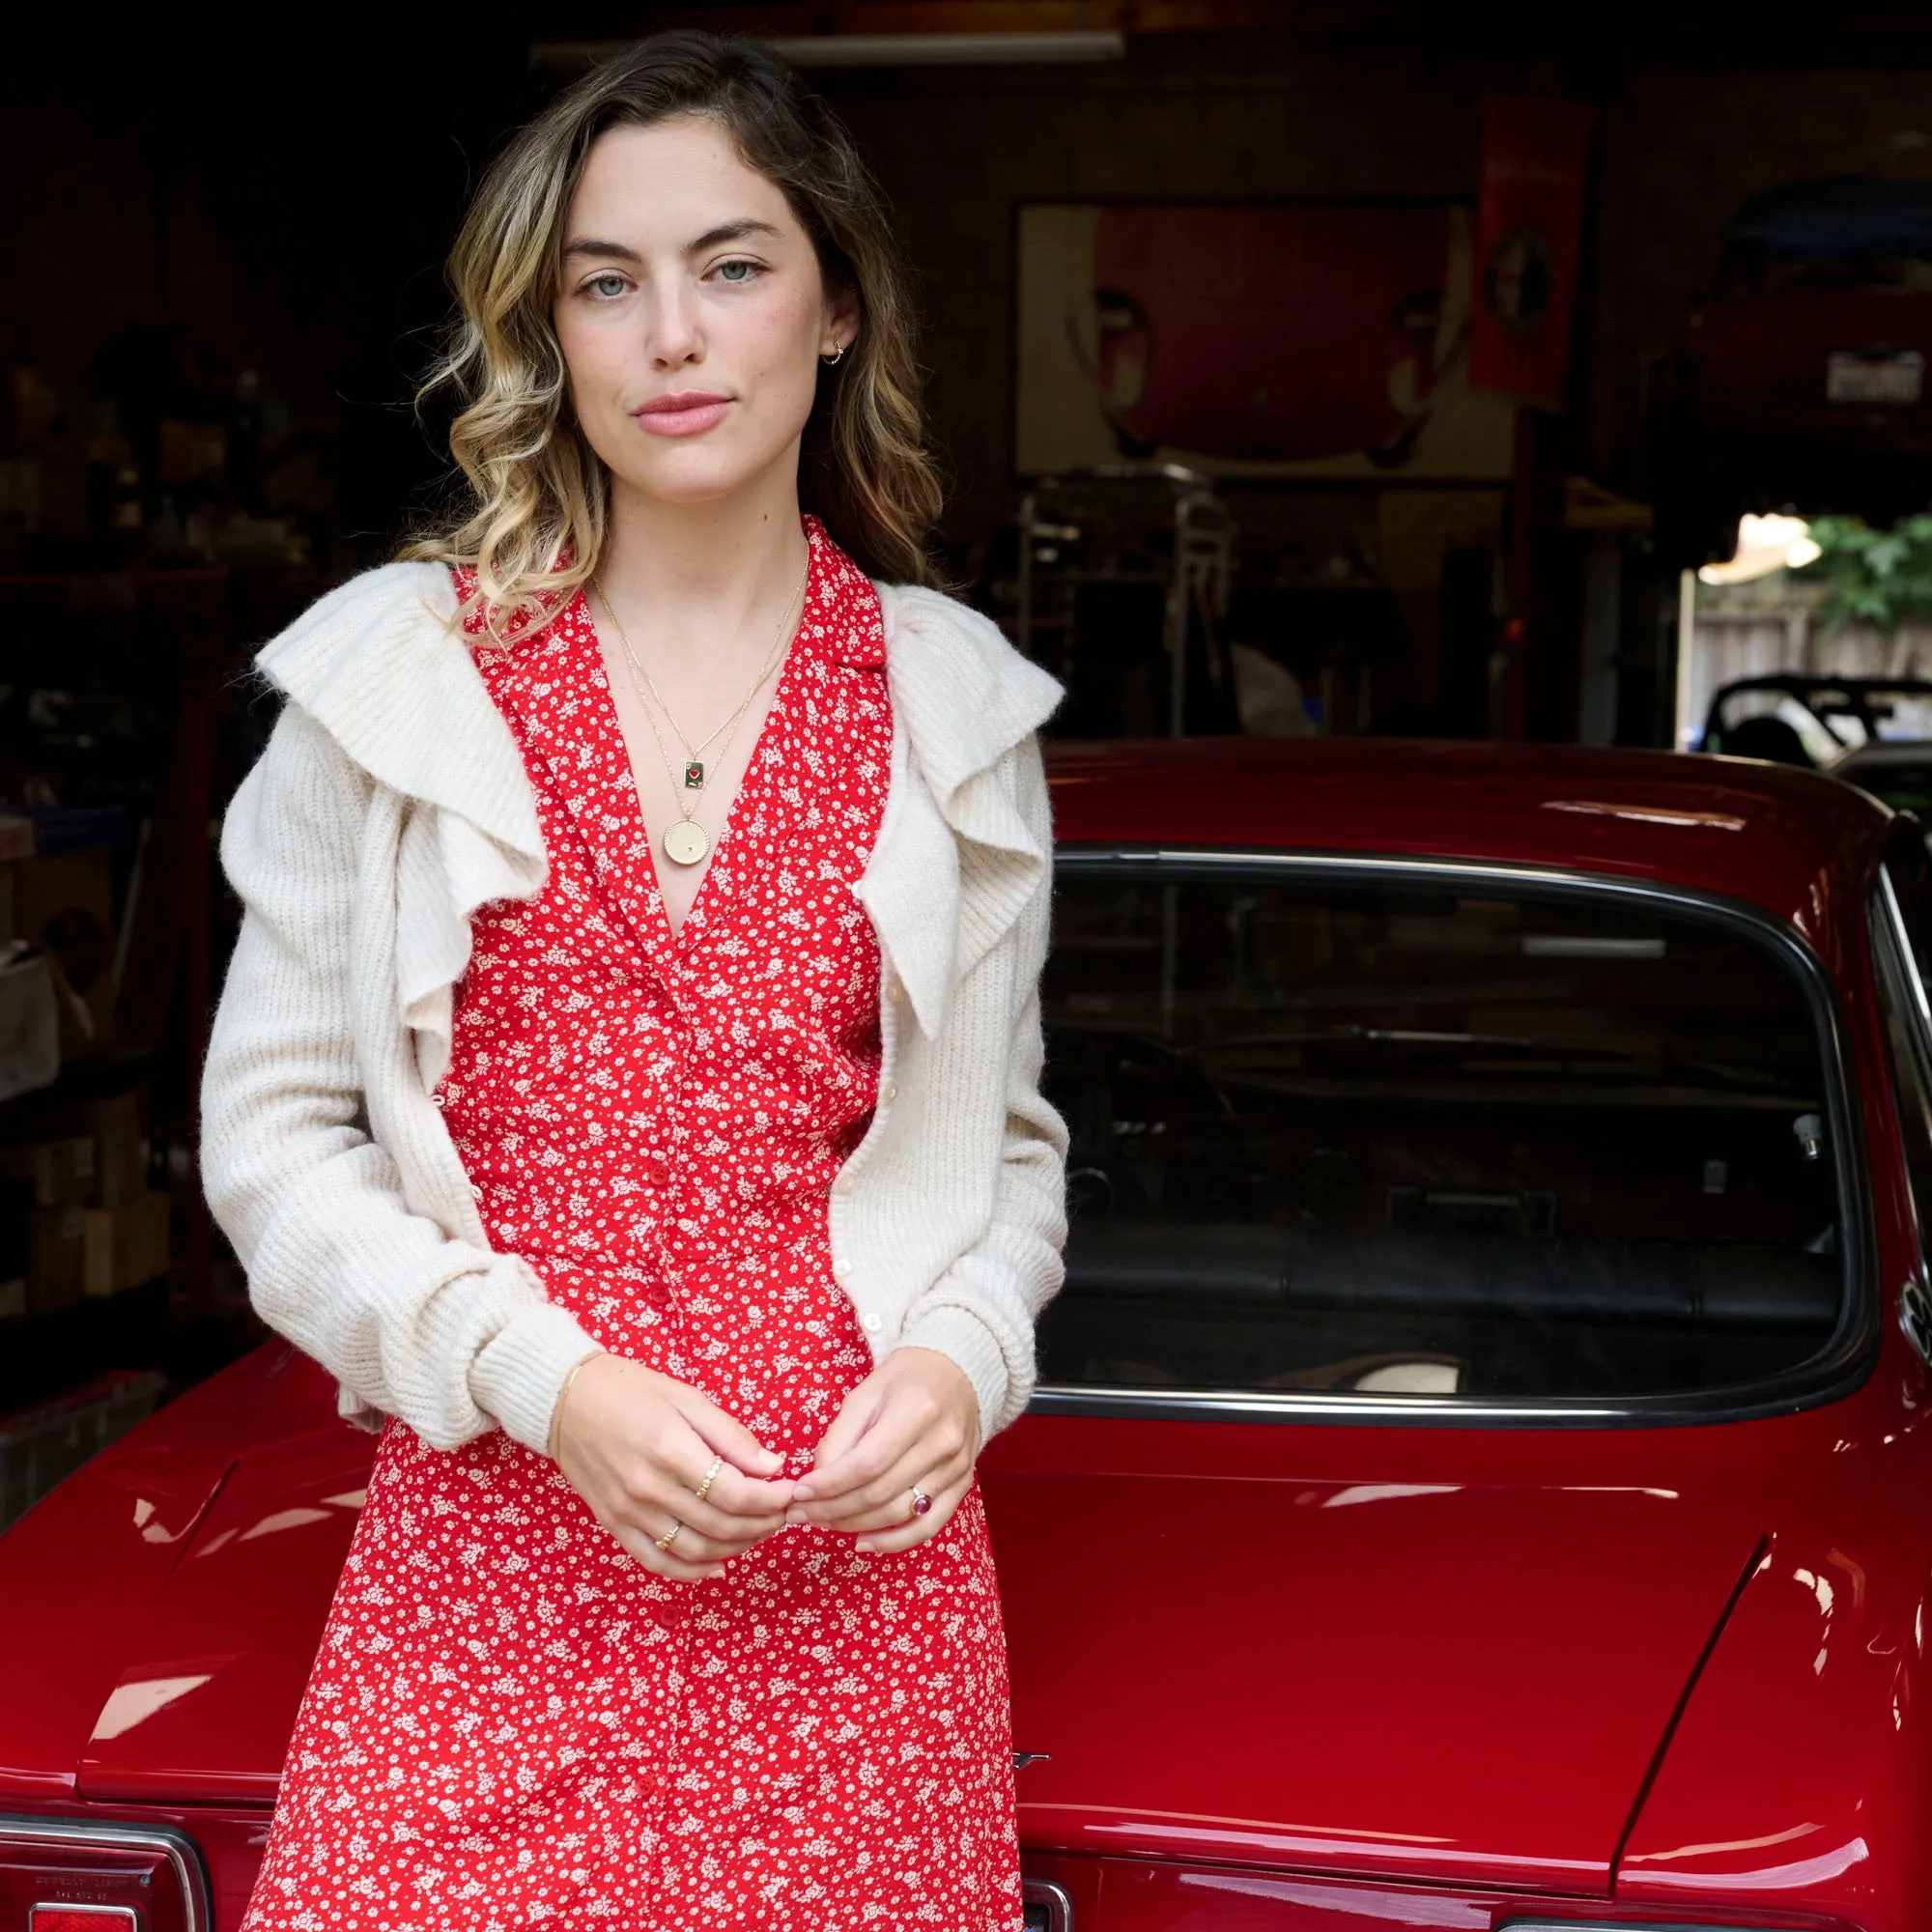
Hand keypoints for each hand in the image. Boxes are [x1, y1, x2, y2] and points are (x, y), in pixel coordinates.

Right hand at [553, 1353, 793, 1581]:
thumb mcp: (688, 1399)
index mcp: (670, 1450)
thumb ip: (731, 1436)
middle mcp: (649, 1489)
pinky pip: (658, 1563)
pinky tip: (719, 1563)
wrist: (567, 1401)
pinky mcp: (614, 1526)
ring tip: (759, 1532)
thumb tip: (774, 1467)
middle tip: (783, 1513)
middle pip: (721, 1525)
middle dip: (763, 1524)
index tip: (791, 1491)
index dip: (771, 1499)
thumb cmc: (632, 1391)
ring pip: (695, 1550)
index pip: (735, 1492)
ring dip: (736, 1548)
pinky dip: (692, 1572)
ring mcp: (629, 1513)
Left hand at [787, 1347, 980, 1554]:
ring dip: (855, 1525)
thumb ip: (840, 1437)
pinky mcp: (962, 1485)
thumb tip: (817, 1481)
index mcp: (917, 1411)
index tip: (799, 1493)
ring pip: (899, 1514)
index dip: (829, 1485)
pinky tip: (865, 1543)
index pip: (866, 1464)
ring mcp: (957, 1468)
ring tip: (824, 1522)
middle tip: (801, 1513)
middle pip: (880, 1493)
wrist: (958, 1373)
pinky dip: (895, 1542)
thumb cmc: (906, 1379)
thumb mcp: (865, 1393)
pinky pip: (928, 1526)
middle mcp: (942, 1443)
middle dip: (833, 1509)